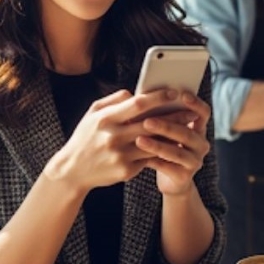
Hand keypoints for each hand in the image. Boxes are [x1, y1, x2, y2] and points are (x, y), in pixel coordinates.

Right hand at [45, 88, 189, 193]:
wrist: (72, 171)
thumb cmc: (85, 137)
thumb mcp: (92, 113)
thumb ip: (114, 100)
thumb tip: (135, 92)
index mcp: (105, 119)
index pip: (137, 104)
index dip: (158, 97)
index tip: (174, 92)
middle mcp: (113, 136)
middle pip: (151, 124)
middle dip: (174, 116)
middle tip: (192, 111)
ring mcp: (120, 155)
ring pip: (154, 143)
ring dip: (173, 135)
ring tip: (188, 128)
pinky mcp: (125, 171)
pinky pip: (148, 158)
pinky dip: (162, 151)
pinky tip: (175, 145)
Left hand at [134, 92, 210, 195]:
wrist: (170, 180)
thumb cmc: (164, 148)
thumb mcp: (167, 132)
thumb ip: (162, 116)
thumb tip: (141, 98)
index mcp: (199, 128)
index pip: (203, 113)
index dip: (195, 104)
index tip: (182, 95)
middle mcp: (201, 144)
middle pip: (187, 133)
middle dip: (166, 126)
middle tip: (147, 121)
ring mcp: (195, 162)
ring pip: (177, 152)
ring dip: (157, 146)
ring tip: (139, 140)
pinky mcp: (185, 177)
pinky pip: (169, 168)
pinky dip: (154, 162)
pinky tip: (140, 157)